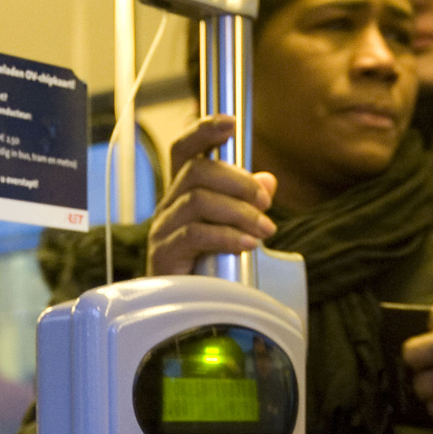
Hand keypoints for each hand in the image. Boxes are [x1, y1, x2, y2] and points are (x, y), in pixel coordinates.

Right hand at [147, 115, 278, 275]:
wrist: (186, 311)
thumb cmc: (208, 267)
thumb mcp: (233, 228)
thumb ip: (247, 202)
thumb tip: (269, 179)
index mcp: (184, 193)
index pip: (185, 150)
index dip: (204, 131)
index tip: (230, 122)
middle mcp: (169, 205)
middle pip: (197, 171)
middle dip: (238, 182)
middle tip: (265, 203)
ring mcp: (163, 228)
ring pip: (198, 200)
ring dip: (239, 212)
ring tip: (265, 230)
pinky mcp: (164, 254)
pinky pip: (195, 234)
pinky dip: (227, 236)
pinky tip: (248, 244)